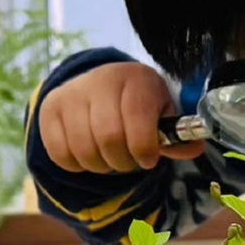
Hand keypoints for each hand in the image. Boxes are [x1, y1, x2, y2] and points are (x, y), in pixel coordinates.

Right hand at [38, 62, 206, 173]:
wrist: (99, 85)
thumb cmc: (137, 104)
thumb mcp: (161, 114)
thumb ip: (176, 136)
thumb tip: (194, 149)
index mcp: (135, 78)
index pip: (136, 118)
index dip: (144, 148)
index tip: (148, 159)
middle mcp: (101, 80)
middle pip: (108, 138)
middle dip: (122, 162)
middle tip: (128, 161)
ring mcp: (71, 94)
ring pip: (83, 149)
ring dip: (100, 166)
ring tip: (109, 158)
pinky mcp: (50, 110)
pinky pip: (61, 154)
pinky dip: (77, 165)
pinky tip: (88, 153)